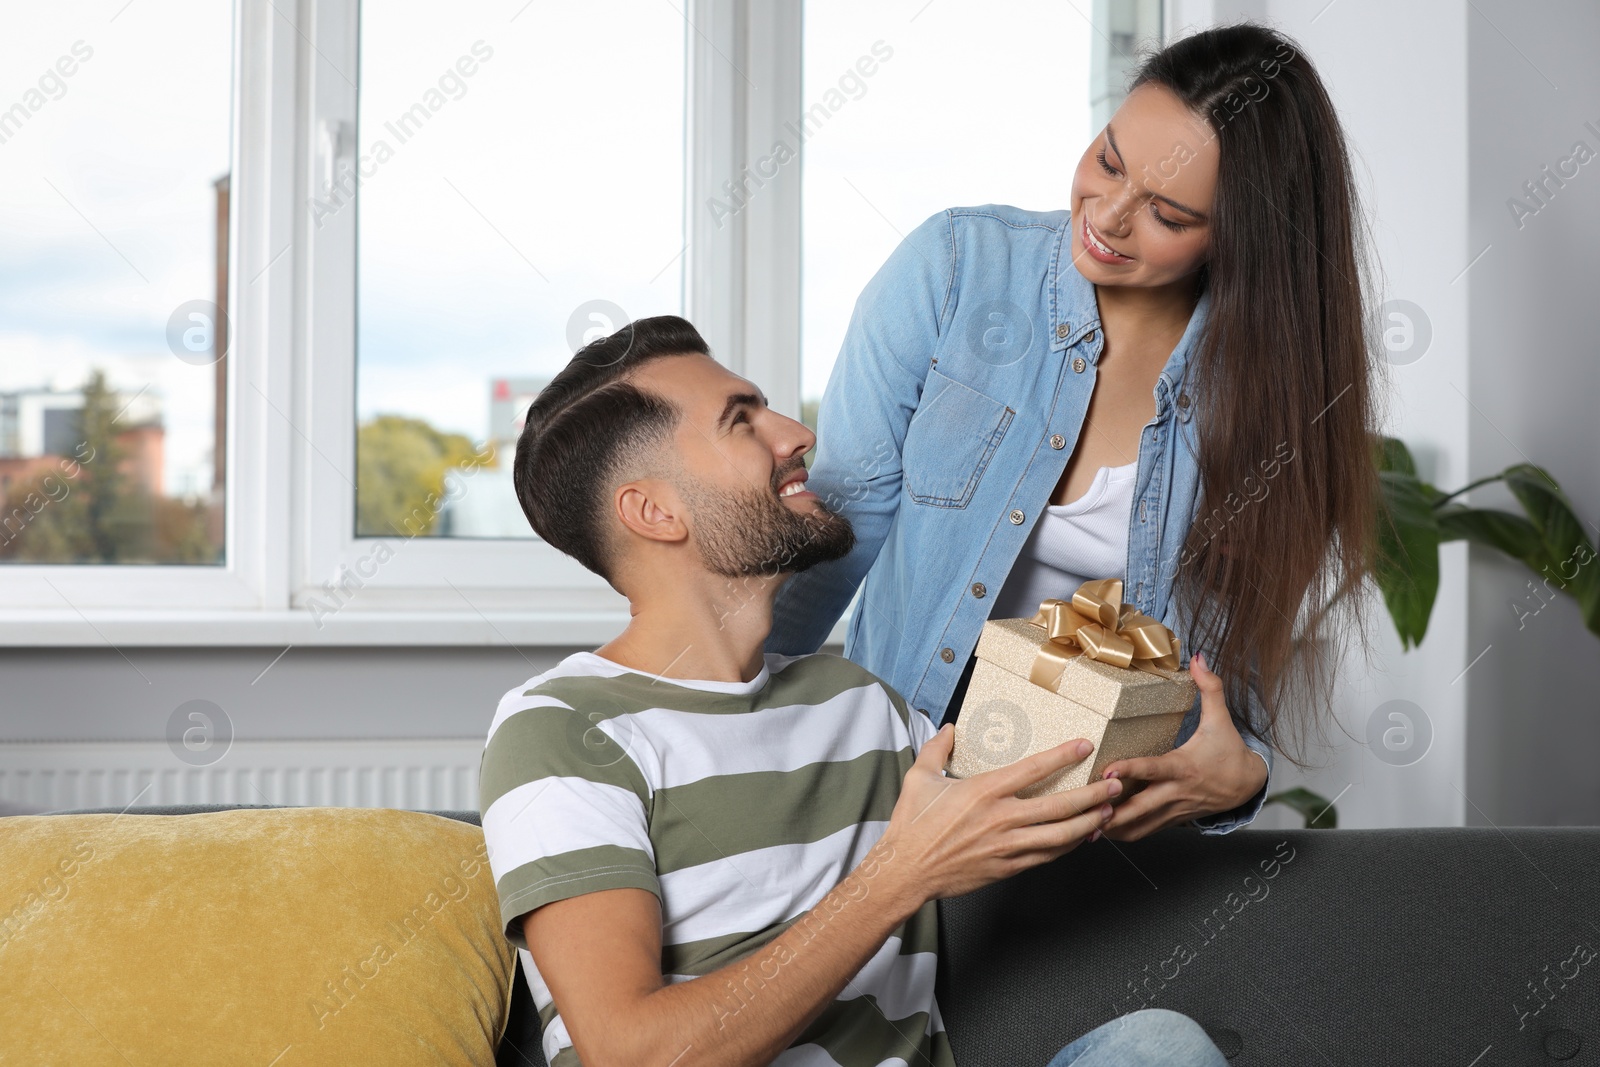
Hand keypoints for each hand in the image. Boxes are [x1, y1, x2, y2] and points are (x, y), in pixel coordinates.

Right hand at [876, 723, 1122, 902]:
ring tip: (1108, 811)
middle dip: (1092, 795)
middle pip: (1060, 806)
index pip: (1033, 769)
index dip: (1063, 756)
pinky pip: (1047, 855)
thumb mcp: (919, 778)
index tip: (1084, 746)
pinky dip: (1069, 846)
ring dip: (1089, 823)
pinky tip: (1081, 838)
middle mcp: (1001, 818)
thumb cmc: (912, 826)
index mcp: (983, 791)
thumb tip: (949, 728)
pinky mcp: (1008, 867)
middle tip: (1114, 785)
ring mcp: (1007, 846)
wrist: (906, 871)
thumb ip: (937, 749)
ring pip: (1061, 835)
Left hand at [1097, 651, 1267, 841]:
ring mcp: (1174, 809)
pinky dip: (1125, 833)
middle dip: (1113, 812)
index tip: (1107, 770)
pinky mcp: (1172, 819)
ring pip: (1141, 825)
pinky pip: (1146, 831)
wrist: (1248, 786)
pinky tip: (1101, 834)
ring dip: (1114, 828)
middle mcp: (1176, 791)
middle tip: (1086, 810)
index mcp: (1184, 766)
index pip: (1154, 769)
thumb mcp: (1221, 719)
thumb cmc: (1230, 750)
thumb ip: (1210, 688)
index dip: (1131, 770)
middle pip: (1141, 806)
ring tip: (1084, 827)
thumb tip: (1199, 658)